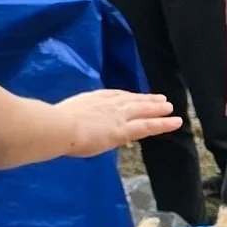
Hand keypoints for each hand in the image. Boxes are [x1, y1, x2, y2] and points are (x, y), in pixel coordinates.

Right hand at [47, 89, 181, 160]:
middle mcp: (106, 104)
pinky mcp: (123, 130)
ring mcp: (116, 116)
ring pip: (143, 110)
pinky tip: (175, 122)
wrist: (56, 127)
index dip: (125, 97)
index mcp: (90, 99)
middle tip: (159, 99)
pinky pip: (148, 126)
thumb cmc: (51, 125)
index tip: (132, 96)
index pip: (112, 96)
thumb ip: (69, 119)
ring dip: (157, 108)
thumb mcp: (60, 116)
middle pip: (130, 99)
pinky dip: (163, 124)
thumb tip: (65, 126)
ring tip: (169, 108)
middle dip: (145, 99)